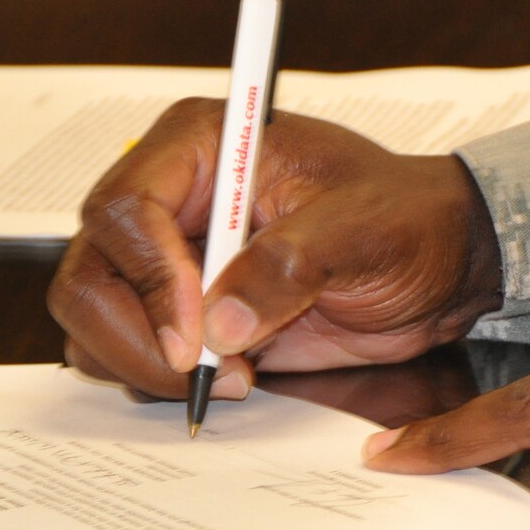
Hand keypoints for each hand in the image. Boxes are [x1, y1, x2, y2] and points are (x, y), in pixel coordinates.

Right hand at [47, 100, 502, 400]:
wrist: (439, 265)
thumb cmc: (407, 220)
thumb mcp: (362, 232)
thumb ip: (289, 267)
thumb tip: (221, 324)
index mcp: (201, 148)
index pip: (126, 210)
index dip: (151, 280)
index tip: (198, 336)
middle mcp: (169, 201)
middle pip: (91, 272)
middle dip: (135, 336)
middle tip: (201, 376)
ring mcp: (166, 261)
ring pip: (94, 320)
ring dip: (145, 365)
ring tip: (233, 376)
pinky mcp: (179, 315)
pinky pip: (126, 353)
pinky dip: (157, 381)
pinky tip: (229, 380)